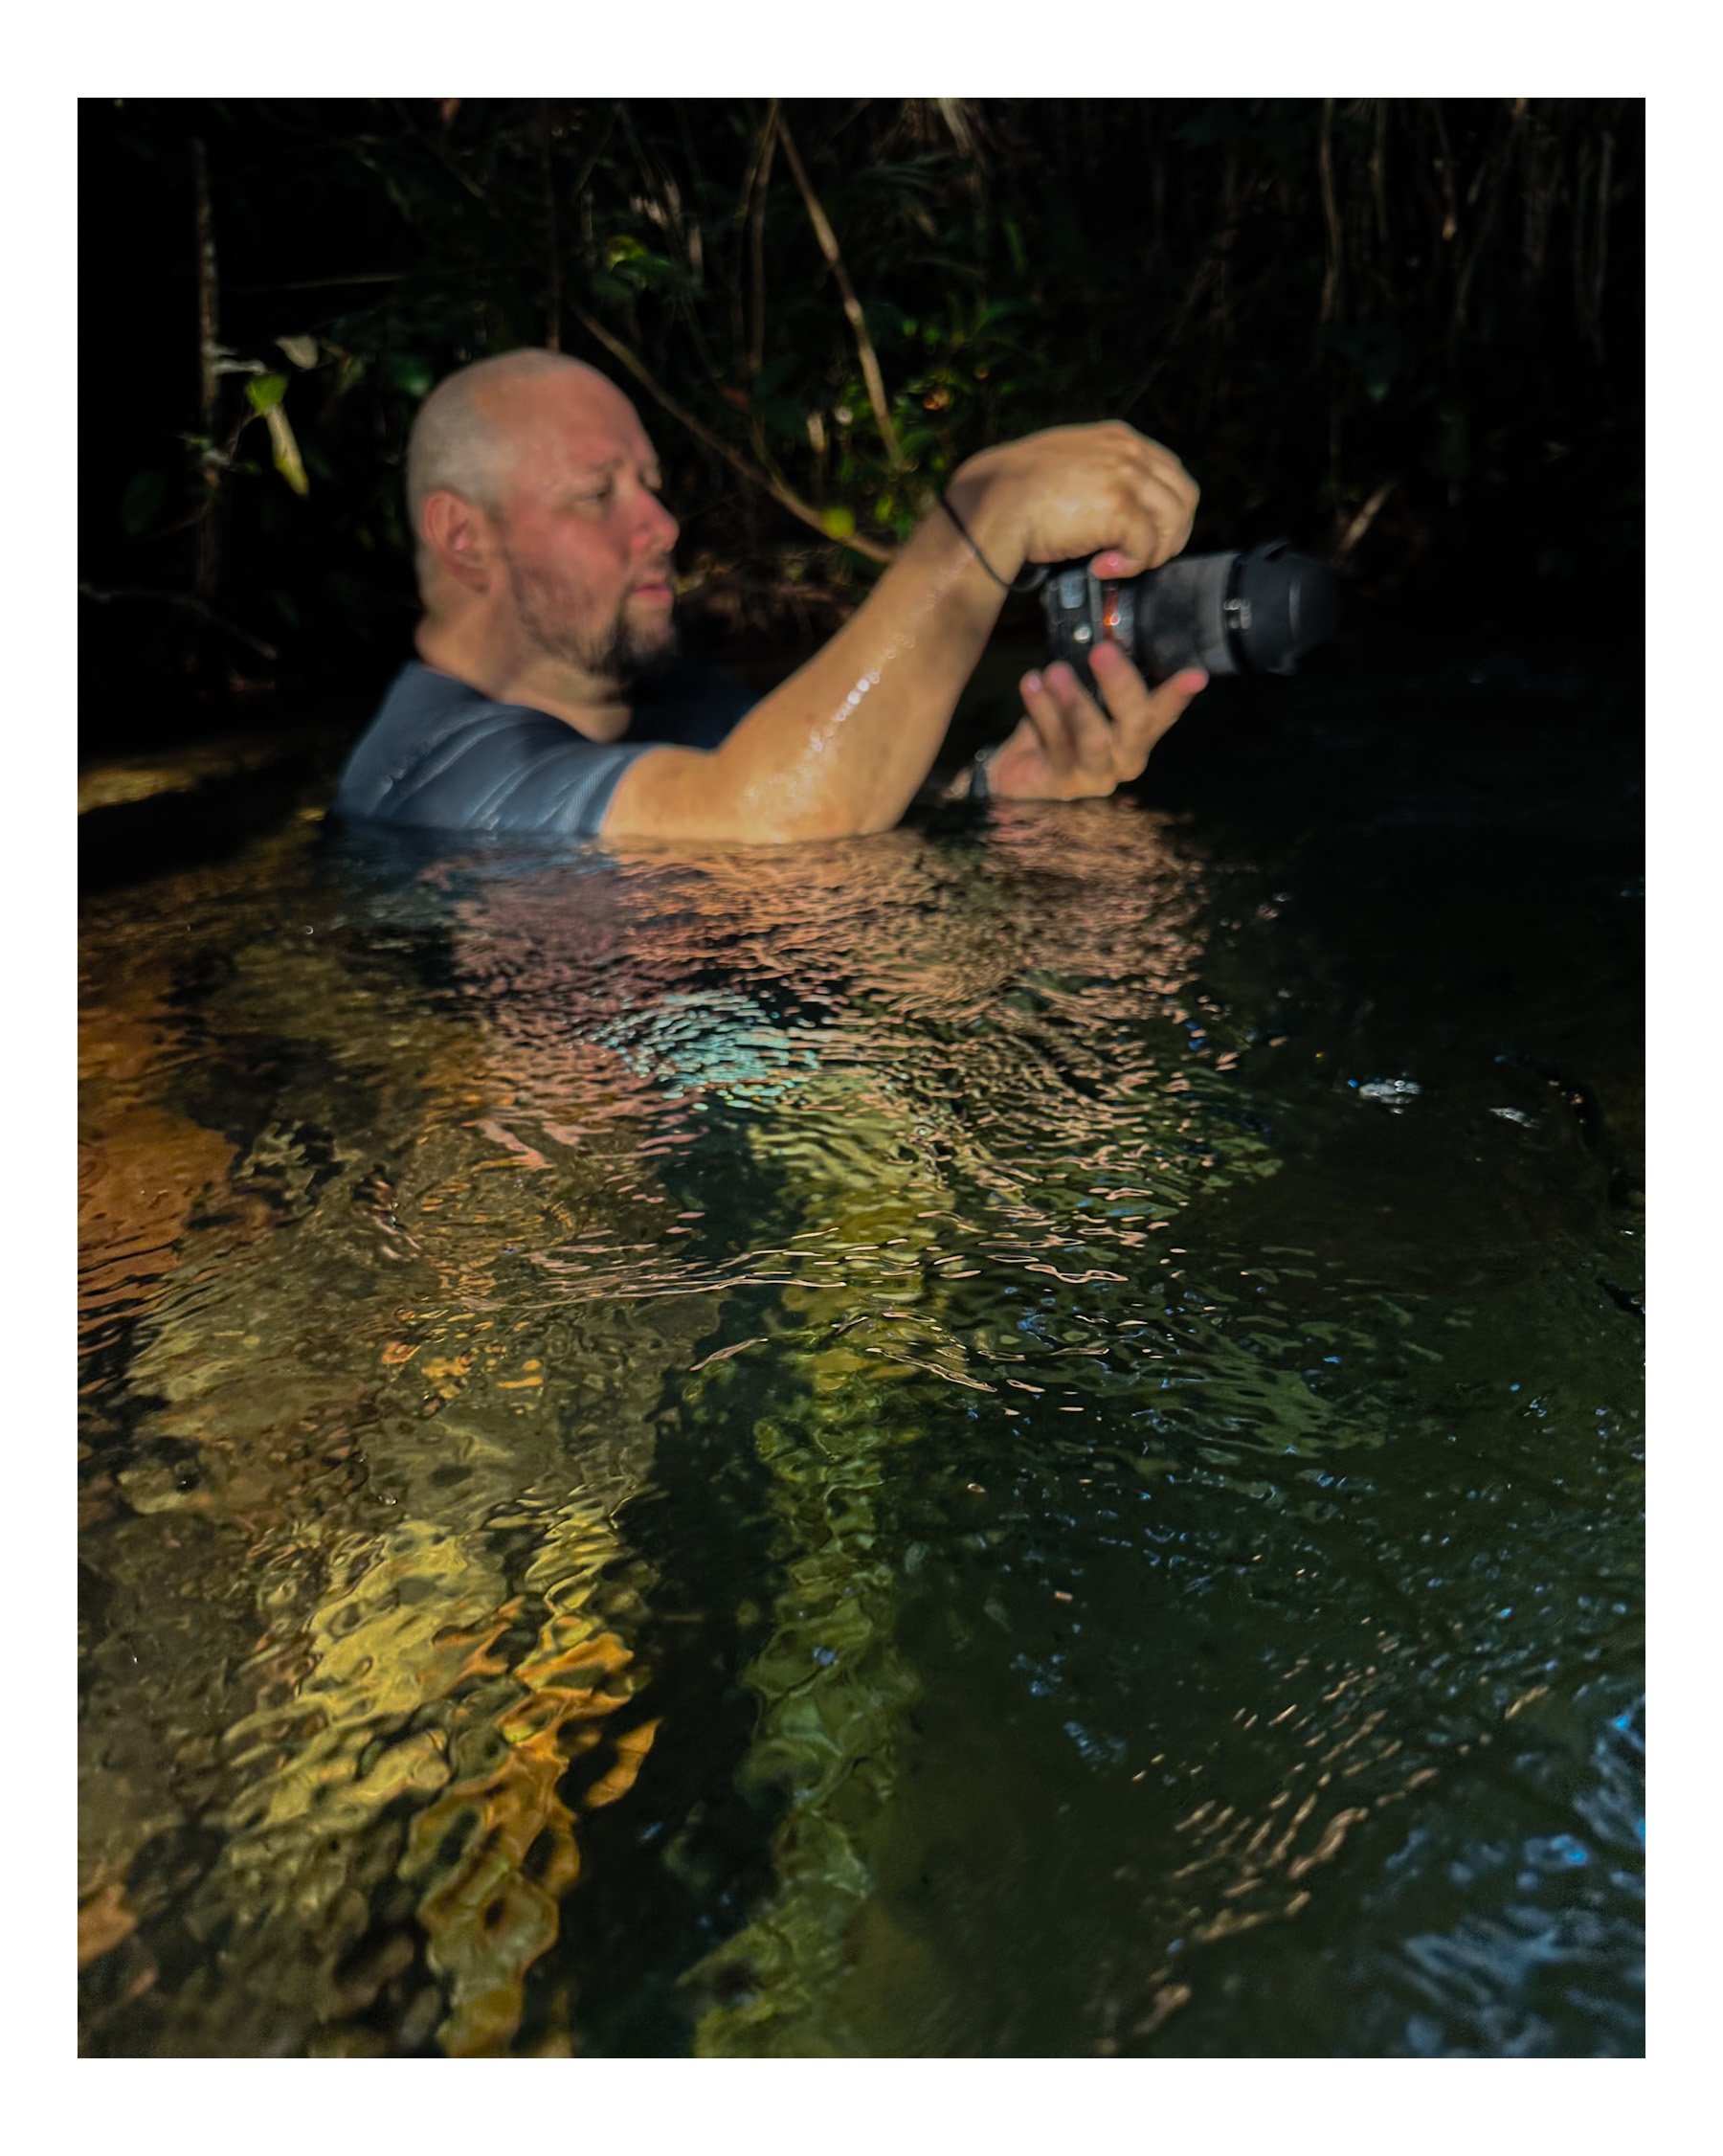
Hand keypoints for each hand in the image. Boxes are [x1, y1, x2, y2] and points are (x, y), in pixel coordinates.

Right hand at [946, 420, 1198, 581]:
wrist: (993, 503)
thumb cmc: (1017, 492)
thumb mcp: (1066, 465)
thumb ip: (1098, 473)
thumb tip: (1120, 506)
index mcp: (1119, 438)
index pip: (1169, 473)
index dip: (1166, 510)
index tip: (1147, 536)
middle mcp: (1128, 451)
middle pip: (1183, 497)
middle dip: (1170, 534)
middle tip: (1141, 559)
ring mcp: (1125, 476)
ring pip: (1172, 523)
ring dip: (1151, 553)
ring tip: (1118, 565)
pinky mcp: (1119, 507)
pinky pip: (1146, 547)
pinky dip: (1129, 567)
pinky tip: (1101, 569)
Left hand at [981, 641, 1206, 802]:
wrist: (1019, 774)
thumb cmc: (1060, 730)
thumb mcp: (1083, 700)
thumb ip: (1099, 682)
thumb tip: (1105, 638)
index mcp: (1138, 735)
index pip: (1162, 712)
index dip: (1178, 695)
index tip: (1196, 675)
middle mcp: (1124, 758)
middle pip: (1135, 724)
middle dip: (1120, 684)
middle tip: (1101, 651)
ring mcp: (1095, 774)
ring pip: (1092, 737)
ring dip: (1074, 699)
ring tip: (1054, 671)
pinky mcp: (1062, 783)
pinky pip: (1055, 742)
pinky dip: (1041, 708)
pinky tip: (1031, 683)